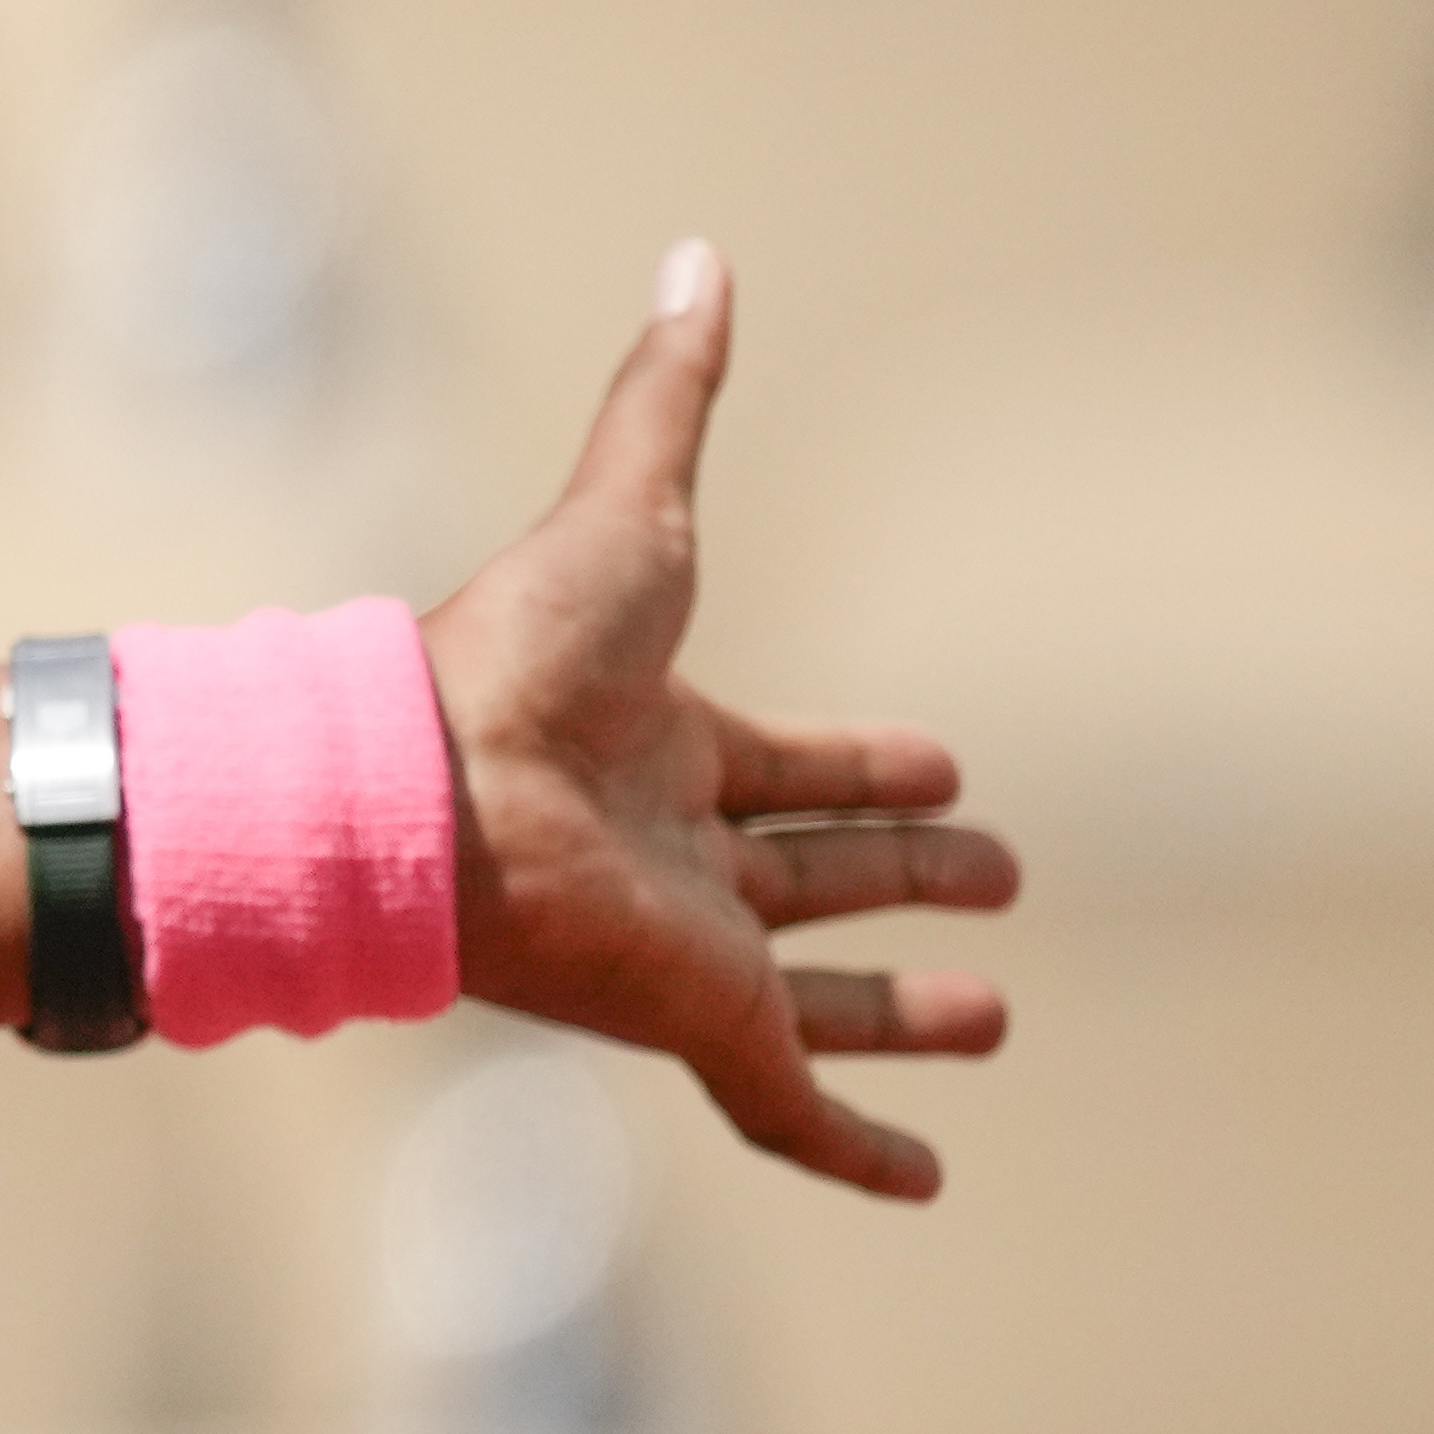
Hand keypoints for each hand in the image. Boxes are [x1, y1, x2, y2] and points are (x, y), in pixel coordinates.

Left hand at [427, 244, 1022, 1197]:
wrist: (434, 786)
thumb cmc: (516, 649)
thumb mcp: (626, 507)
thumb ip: (665, 391)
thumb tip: (700, 253)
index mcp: (670, 744)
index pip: (792, 763)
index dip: (866, 766)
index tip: (942, 763)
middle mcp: (682, 851)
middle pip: (815, 872)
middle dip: (904, 873)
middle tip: (999, 872)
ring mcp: (694, 947)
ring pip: (816, 995)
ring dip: (901, 1010)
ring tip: (991, 1013)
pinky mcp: (701, 1025)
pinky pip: (792, 1112)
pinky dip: (857, 1148)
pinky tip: (925, 1180)